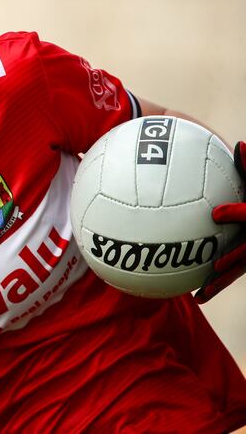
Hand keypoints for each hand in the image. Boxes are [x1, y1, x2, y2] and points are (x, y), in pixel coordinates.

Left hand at [196, 141, 245, 303]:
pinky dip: (216, 285)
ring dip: (222, 283)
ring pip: (241, 270)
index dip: (238, 214)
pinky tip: (197, 296)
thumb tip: (241, 144)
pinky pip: (233, 274)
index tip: (216, 214)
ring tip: (200, 295)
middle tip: (215, 265)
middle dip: (235, 258)